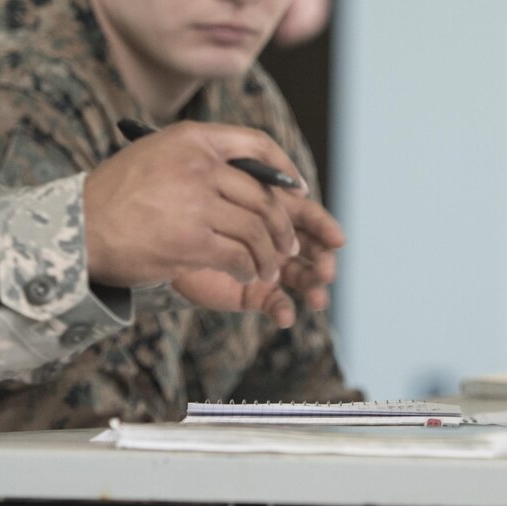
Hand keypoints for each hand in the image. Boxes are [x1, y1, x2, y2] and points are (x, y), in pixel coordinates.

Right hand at [82, 121, 344, 304]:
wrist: (77, 230)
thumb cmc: (116, 197)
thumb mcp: (156, 155)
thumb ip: (201, 159)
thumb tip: (253, 176)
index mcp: (192, 139)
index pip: (257, 145)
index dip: (284, 170)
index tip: (296, 191)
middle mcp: (199, 165)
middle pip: (264, 196)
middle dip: (284, 226)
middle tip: (288, 246)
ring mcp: (196, 204)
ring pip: (257, 230)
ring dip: (270, 254)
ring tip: (268, 269)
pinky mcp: (191, 242)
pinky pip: (239, 256)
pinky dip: (249, 270)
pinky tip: (247, 277)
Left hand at [172, 198, 344, 328]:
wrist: (168, 241)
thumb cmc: (197, 209)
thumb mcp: (228, 193)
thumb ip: (257, 188)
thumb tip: (294, 190)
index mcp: (278, 213)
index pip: (311, 219)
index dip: (327, 228)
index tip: (339, 239)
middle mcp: (281, 241)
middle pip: (314, 251)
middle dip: (324, 262)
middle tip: (325, 272)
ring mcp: (272, 268)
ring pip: (303, 279)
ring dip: (314, 288)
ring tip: (317, 299)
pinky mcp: (258, 294)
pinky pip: (278, 305)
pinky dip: (284, 311)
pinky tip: (284, 317)